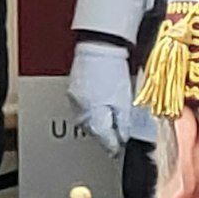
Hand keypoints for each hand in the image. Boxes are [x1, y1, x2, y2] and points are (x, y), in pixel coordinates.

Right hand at [67, 40, 133, 155]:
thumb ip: (124, 122)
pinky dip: (95, 110)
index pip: (104, 141)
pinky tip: (103, 105)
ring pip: (89, 121)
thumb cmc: (113, 69)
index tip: (120, 151)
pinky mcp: (74, 93)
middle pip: (96, 132)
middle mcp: (80, 113)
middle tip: (120, 135)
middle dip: (108, 134)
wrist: (99, 46)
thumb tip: (123, 138)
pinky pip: (85, 108)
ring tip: (114, 118)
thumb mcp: (124, 100)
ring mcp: (75, 103)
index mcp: (93, 117)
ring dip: (101, 122)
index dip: (115, 147)